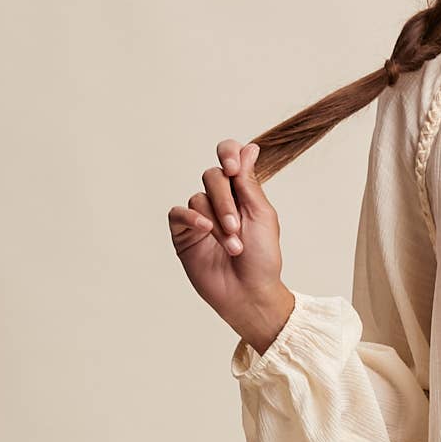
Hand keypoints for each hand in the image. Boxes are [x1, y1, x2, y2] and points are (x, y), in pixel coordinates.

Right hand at [167, 138, 293, 348]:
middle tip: (237, 227)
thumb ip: (249, 182)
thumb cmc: (262, 259)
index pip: (229, 158)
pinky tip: (204, 229)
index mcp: (241, 193)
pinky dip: (191, 218)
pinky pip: (178, 213)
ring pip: (198, 197)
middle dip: (225, 201)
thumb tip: (249, 148)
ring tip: (233, 246)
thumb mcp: (261, 215)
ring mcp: (200, 216)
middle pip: (213, 176)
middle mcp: (219, 201)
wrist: (250, 293)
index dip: (228, 154)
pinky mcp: (184, 233)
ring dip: (217, 221)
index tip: (234, 167)